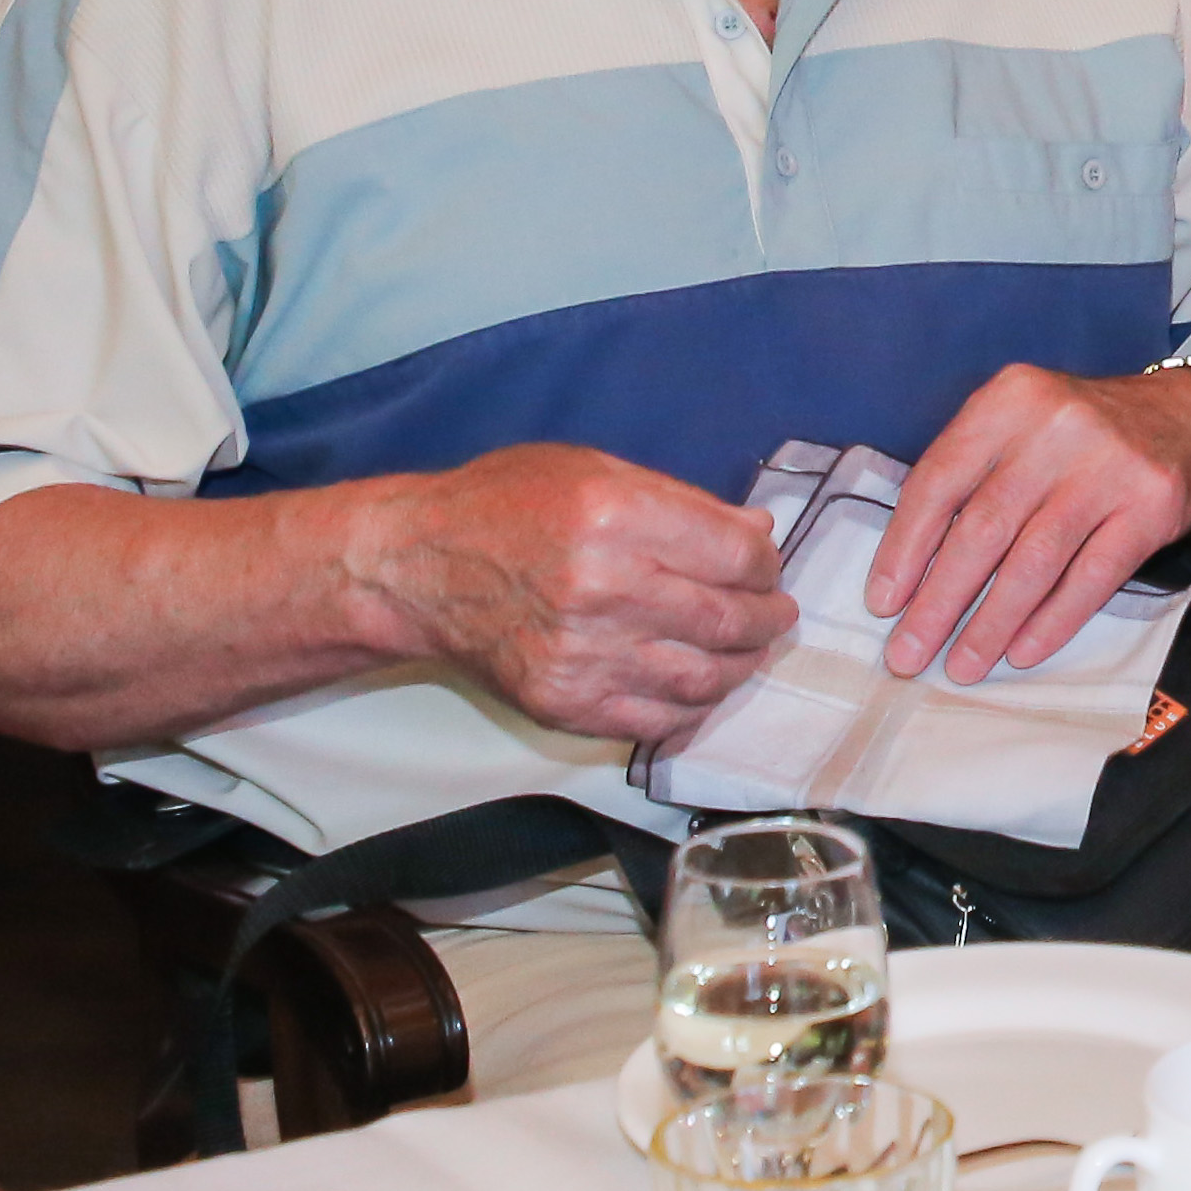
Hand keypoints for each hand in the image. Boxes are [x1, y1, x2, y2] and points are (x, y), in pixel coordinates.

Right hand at [350, 444, 795, 741]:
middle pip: (728, 620)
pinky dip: (693, 707)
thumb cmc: (508, 505)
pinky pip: (656, 721)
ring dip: (742, 666)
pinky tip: (700, 686)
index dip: (766, 564)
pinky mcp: (563, 703)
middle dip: (768, 618)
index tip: (765, 567)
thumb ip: (683, 503)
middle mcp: (604, 590)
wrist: (415, 568)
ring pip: (703, 678)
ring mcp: (582, 655)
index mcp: (617, 518)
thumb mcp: (596, 470)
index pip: (735, 556)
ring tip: (746, 650)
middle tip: (775, 614)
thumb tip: (758, 534)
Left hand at [867, 363, 1190, 681]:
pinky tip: (1022, 652)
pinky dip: (1051, 622)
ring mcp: (1109, 466)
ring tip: (963, 666)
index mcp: (1010, 399)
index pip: (939, 480)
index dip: (905, 548)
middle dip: (939, 601)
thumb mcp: (1021, 427)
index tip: (883, 604)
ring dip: (991, 624)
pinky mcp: (1151, 506)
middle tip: (909, 655)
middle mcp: (1057, 426)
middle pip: (983, 528)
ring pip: (1033, 561)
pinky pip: (1090, 578)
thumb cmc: (1083, 436)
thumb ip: (971, 477)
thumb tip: (911, 576)